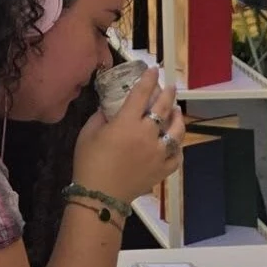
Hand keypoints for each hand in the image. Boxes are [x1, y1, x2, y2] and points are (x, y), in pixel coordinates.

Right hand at [72, 71, 184, 206]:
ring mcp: (158, 153)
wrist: (99, 196)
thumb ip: (100, 116)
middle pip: (163, 108)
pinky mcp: (162, 169)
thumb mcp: (88, 133)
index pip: (141, 94)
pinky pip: (177, 156)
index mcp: (127, 123)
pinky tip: (176, 142)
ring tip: (177, 112)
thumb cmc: (89, 162)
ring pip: (177, 131)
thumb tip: (109, 107)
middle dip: (168, 93)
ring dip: (178, 118)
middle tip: (170, 87)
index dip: (148, 79)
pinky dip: (178, 147)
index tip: (153, 70)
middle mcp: (147, 134)